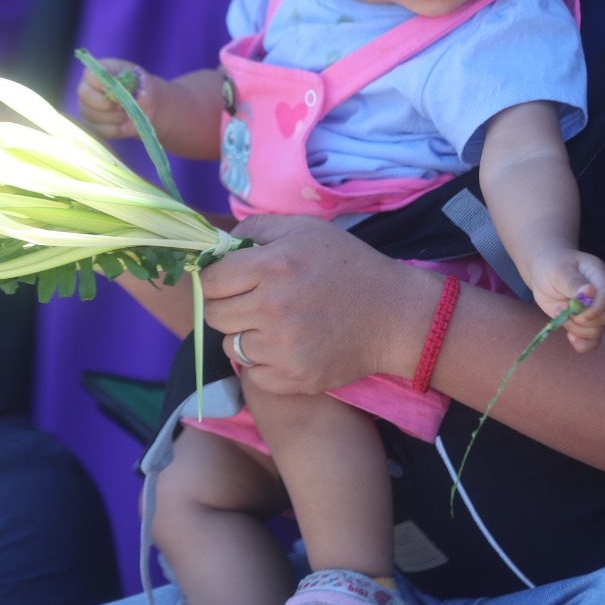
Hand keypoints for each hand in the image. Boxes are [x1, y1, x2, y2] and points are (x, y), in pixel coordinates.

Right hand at [75, 57, 151, 139]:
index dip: (101, 83)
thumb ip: (123, 80)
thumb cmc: (140, 87)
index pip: (90, 74)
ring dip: (114, 117)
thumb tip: (112, 86)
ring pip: (92, 115)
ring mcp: (86, 108)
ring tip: (126, 112)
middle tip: (122, 105)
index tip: (116, 88)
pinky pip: (99, 130)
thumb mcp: (137, 79)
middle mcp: (86, 88)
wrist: (146, 106)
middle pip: (84, 94)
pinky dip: (115, 129)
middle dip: (106, 102)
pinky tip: (123, 123)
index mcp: (97, 71)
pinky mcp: (90, 126)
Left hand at [202, 214, 435, 395]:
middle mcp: (273, 307)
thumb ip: (256, 228)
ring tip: (275, 325)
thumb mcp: (306, 229)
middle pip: (214, 315)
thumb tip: (217, 244)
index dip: (216, 280)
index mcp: (273, 265)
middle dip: (227, 307)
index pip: (211, 281)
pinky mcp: (294, 377)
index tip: (231, 282)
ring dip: (246, 336)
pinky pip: (253, 374)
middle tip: (251, 303)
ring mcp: (283, 346)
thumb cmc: (348, 265)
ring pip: (231, 346)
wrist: (394, 314)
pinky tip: (287, 348)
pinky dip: (264, 364)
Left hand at [526, 248, 604, 353]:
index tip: (577, 315)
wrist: (543, 272)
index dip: (595, 310)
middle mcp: (602, 295)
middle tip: (561, 310)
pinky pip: (593, 341)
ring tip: (559, 313)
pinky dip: (583, 344)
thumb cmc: (551, 266)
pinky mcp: (587, 322)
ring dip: (576, 330)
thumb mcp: (559, 271)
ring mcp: (596, 310)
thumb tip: (590, 292)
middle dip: (582, 321)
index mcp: (600, 276)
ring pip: (597, 331)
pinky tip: (570, 337)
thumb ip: (573, 283)